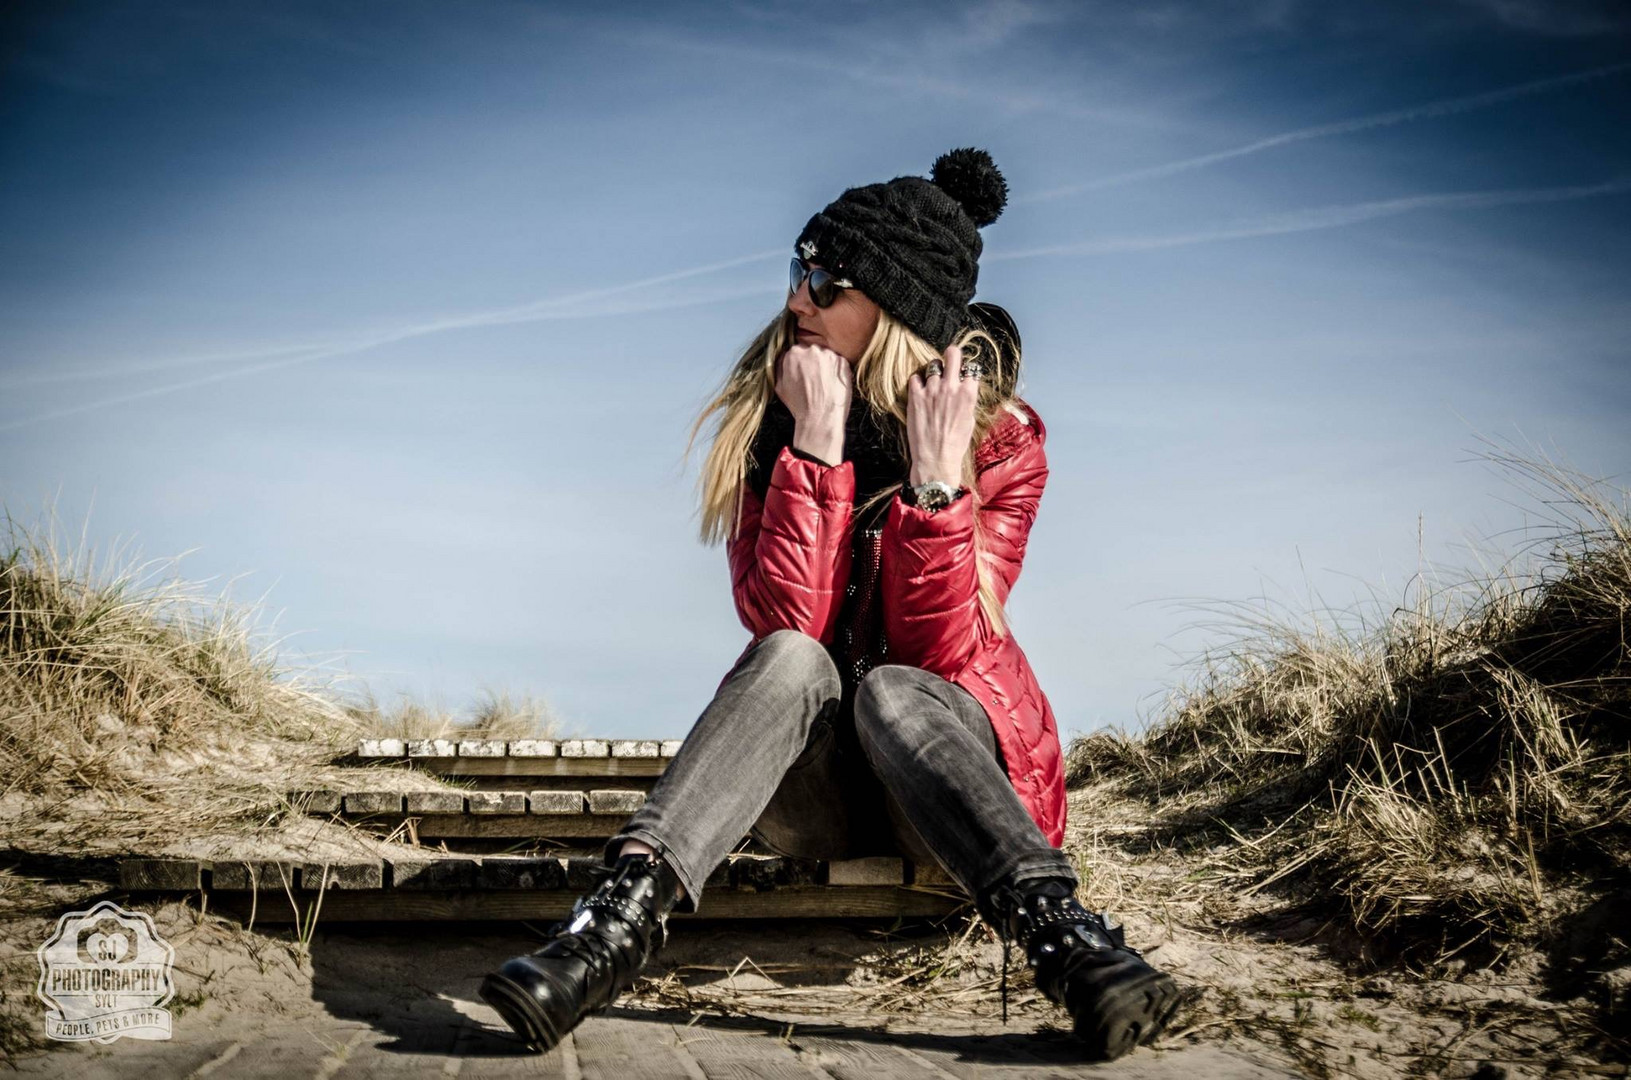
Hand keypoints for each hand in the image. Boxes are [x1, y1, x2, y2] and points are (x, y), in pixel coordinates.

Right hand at [776, 344, 852, 462]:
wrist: (820, 417)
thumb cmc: (799, 405)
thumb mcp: (779, 386)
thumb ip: (779, 368)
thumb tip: (782, 359)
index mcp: (793, 353)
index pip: (796, 352)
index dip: (800, 364)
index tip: (803, 374)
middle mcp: (811, 350)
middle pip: (812, 352)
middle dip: (812, 363)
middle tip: (814, 379)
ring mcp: (829, 355)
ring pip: (826, 356)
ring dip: (825, 366)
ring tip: (824, 383)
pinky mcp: (843, 362)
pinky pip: (839, 362)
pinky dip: (836, 371)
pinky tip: (832, 384)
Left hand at [906, 344, 978, 486]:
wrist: (936, 458)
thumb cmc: (955, 443)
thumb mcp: (970, 420)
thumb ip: (967, 400)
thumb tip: (964, 389)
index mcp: (968, 393)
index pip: (971, 368)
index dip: (966, 371)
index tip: (963, 375)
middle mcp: (950, 387)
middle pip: (953, 353)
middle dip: (952, 354)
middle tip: (949, 360)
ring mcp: (932, 390)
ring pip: (933, 365)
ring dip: (934, 372)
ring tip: (933, 381)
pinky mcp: (915, 396)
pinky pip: (915, 378)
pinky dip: (918, 382)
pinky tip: (920, 391)